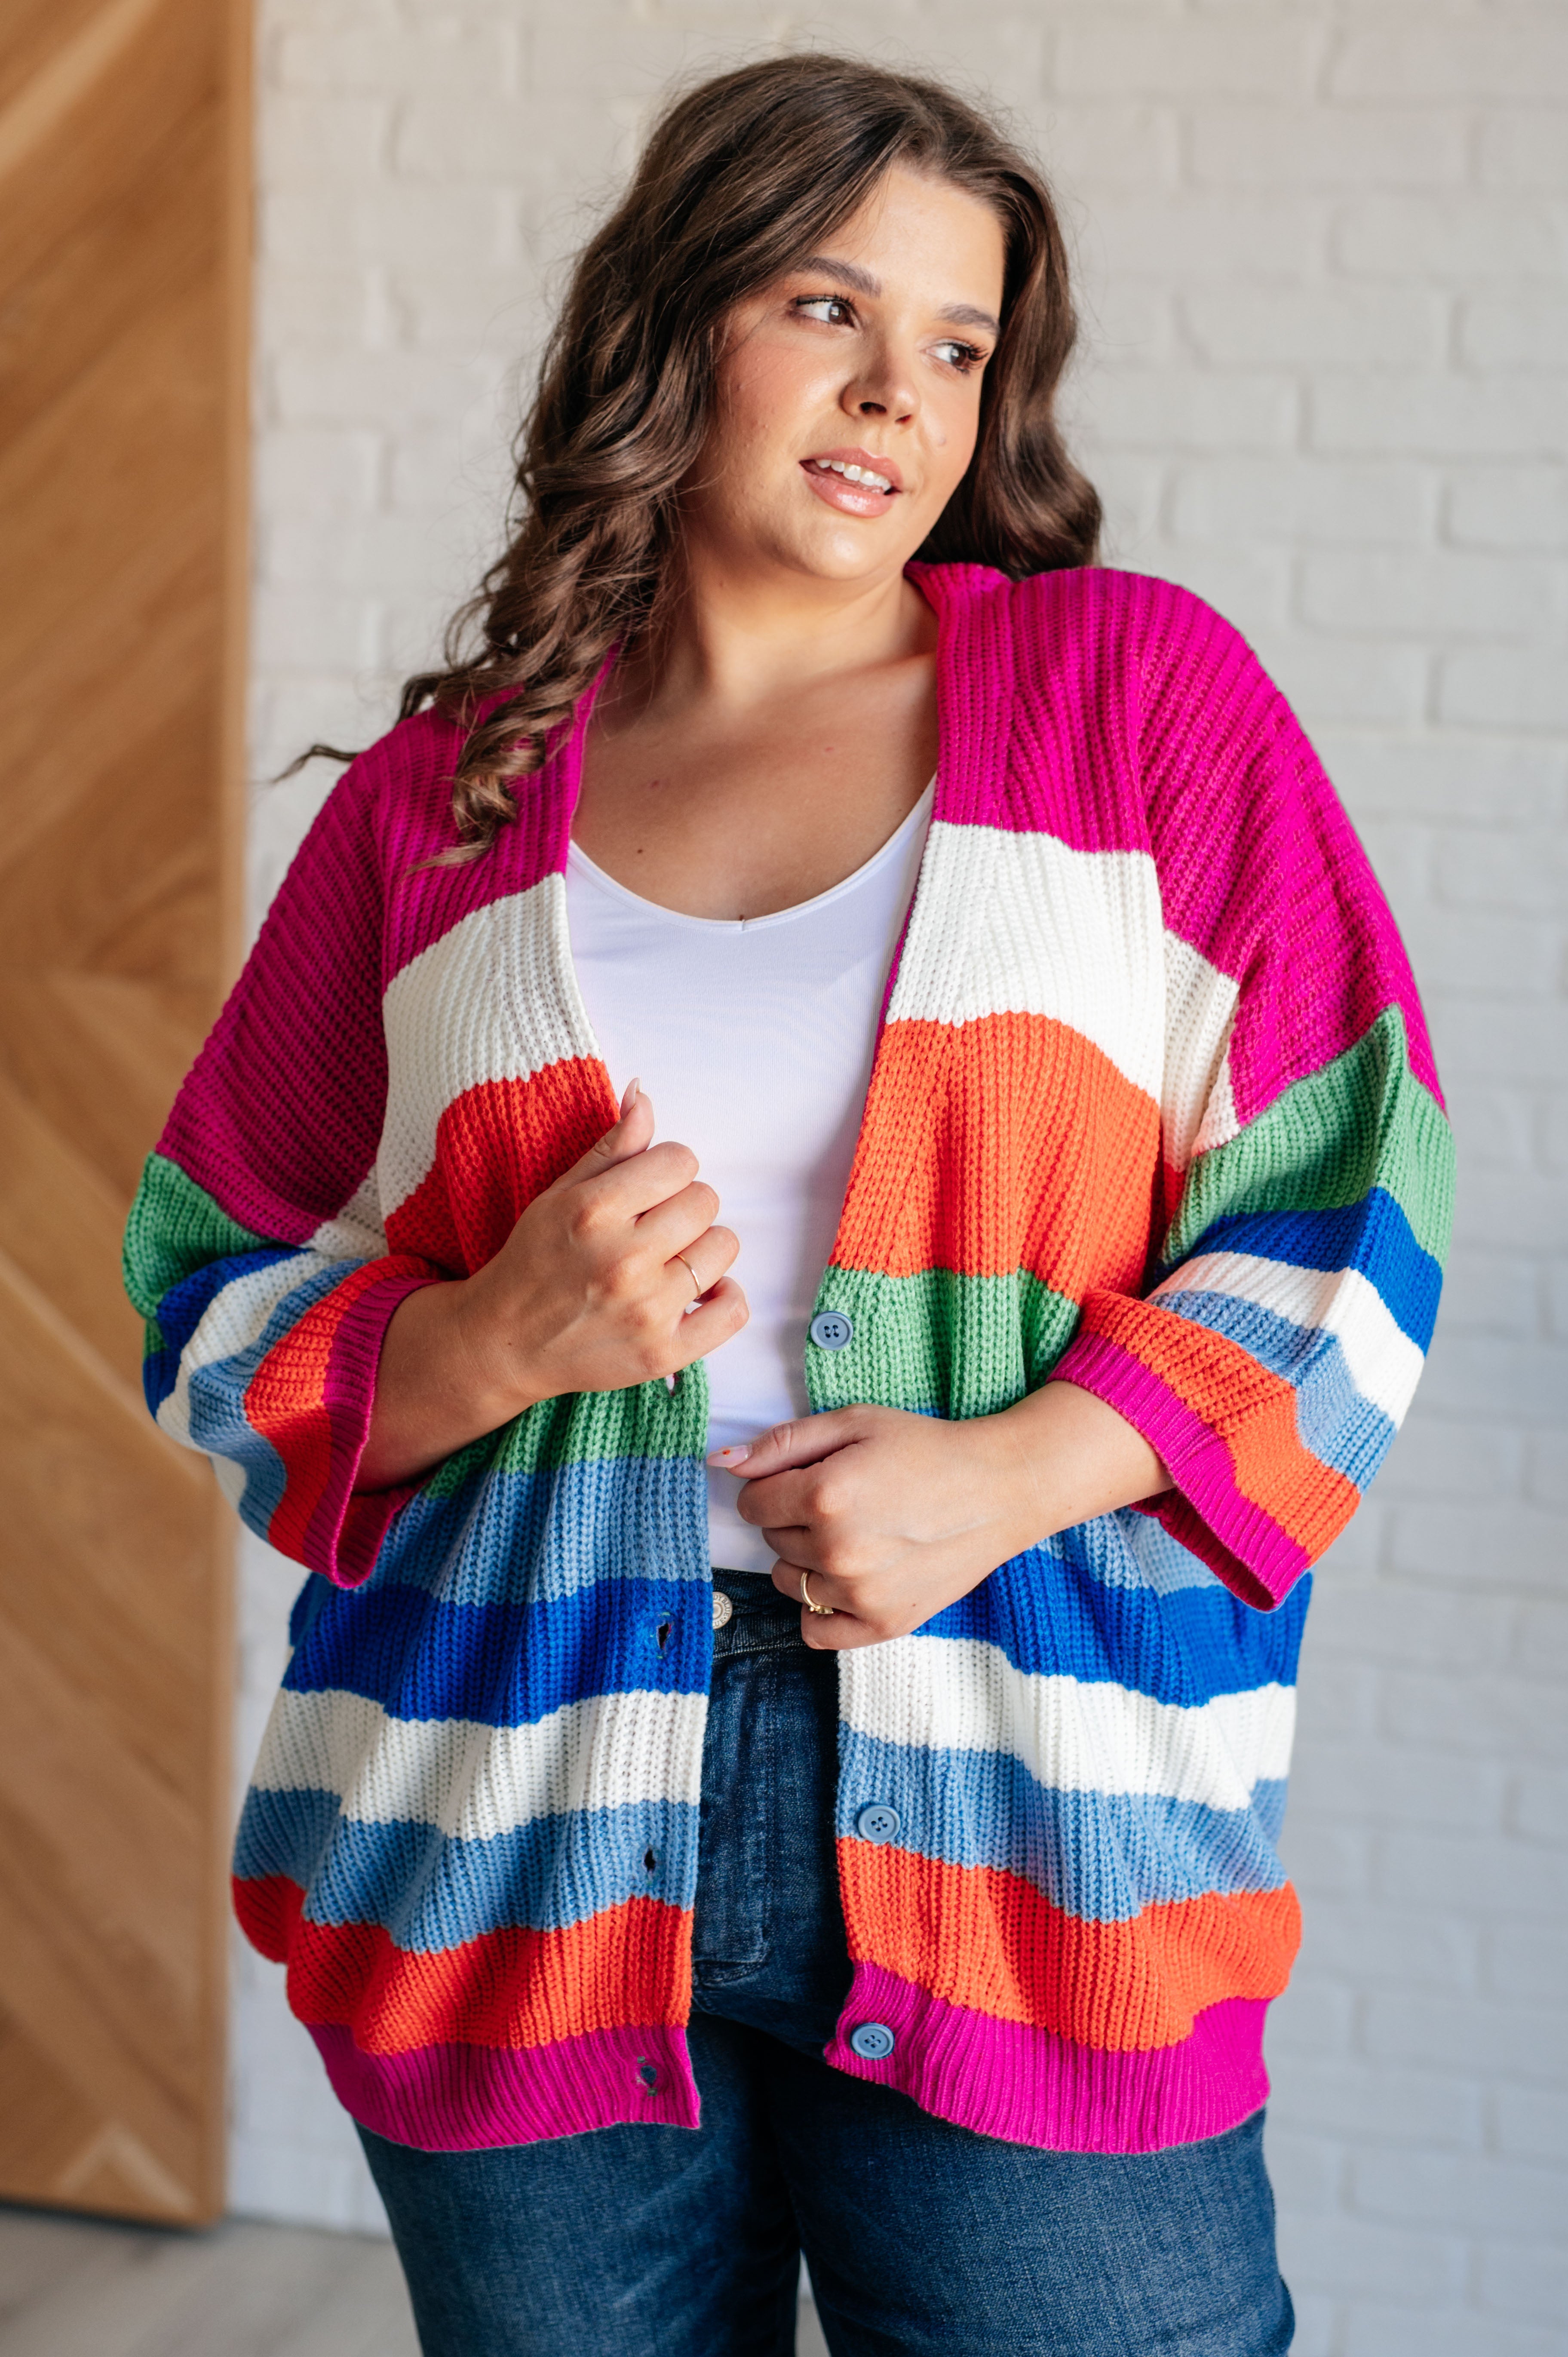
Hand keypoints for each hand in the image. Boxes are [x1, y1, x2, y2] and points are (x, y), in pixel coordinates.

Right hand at [358, 1082, 746, 1488]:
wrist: (506, 1343)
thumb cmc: (535, 1260)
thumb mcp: (561, 1194)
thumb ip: (612, 1146)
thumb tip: (644, 1093)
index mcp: (594, 1211)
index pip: (681, 1160)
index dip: (668, 1170)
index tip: (649, 1190)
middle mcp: (622, 1261)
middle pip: (706, 1200)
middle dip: (683, 1207)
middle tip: (654, 1228)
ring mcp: (646, 1310)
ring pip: (724, 1246)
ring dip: (702, 1249)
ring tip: (668, 1261)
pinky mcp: (663, 1352)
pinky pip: (734, 1308)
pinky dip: (724, 1297)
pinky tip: (696, 1293)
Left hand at [709, 1384, 1169, 1649]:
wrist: (998, 1490)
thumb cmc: (925, 1449)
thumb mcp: (854, 1422)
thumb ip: (782, 1443)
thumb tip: (721, 1462)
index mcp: (823, 1495)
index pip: (752, 1504)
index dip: (773, 1487)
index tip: (806, 1480)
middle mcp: (836, 1551)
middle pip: (771, 1541)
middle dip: (794, 1519)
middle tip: (844, 1502)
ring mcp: (858, 1594)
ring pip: (788, 1584)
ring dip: (807, 1561)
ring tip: (854, 1536)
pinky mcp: (882, 1625)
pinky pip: (815, 1632)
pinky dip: (822, 1609)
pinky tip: (850, 1579)